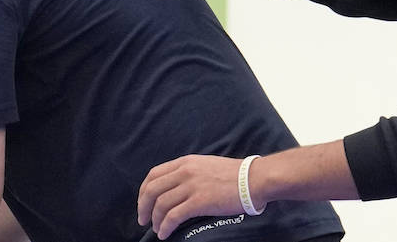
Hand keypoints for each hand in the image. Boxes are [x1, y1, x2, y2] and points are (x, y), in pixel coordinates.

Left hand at [137, 155, 258, 239]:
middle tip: (143, 220)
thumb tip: (175, 188)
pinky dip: (165, 227)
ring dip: (155, 220)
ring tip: (157, 229)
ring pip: (161, 204)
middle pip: (152, 189)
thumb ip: (189, 173)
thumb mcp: (205, 165)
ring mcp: (191, 186)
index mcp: (185, 162)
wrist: (254, 179)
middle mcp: (185, 172)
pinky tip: (165, 234)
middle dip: (143, 207)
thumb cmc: (234, 175)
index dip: (144, 191)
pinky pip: (174, 216)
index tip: (143, 203)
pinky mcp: (199, 201)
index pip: (154, 174)